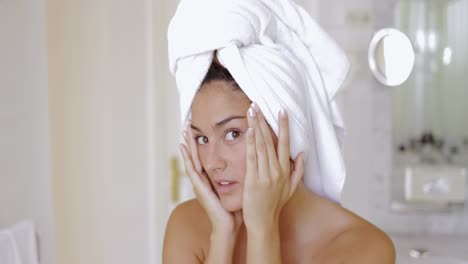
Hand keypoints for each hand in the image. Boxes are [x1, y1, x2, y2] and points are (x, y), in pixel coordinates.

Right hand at [179, 123, 242, 235]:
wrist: (228, 226)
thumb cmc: (234, 209)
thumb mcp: (237, 187)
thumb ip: (240, 175)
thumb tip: (252, 162)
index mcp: (212, 179)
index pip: (207, 156)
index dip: (203, 143)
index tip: (202, 128)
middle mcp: (203, 180)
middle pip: (197, 155)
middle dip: (192, 140)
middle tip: (187, 124)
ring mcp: (199, 184)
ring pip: (192, 160)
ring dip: (187, 146)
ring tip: (183, 132)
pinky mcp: (199, 189)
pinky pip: (192, 171)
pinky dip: (187, 159)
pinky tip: (184, 150)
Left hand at [242, 104, 304, 231]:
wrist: (264, 222)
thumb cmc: (275, 205)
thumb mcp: (291, 189)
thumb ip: (298, 170)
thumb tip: (303, 153)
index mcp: (285, 170)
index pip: (285, 144)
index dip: (283, 126)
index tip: (281, 111)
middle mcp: (276, 170)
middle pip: (270, 141)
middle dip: (263, 122)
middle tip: (258, 105)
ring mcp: (265, 175)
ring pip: (261, 146)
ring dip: (255, 127)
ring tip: (251, 112)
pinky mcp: (253, 180)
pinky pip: (252, 159)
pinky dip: (250, 144)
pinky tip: (248, 131)